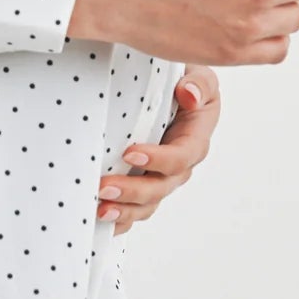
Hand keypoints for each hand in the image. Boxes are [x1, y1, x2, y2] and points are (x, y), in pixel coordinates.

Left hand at [96, 64, 220, 232]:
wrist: (167, 90)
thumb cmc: (182, 81)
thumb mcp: (197, 75)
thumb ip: (198, 83)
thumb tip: (189, 94)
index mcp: (194, 138)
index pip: (181, 156)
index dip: (158, 159)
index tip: (130, 153)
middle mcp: (179, 164)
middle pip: (160, 186)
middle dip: (133, 190)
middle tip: (104, 188)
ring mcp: (160, 177)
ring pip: (147, 203)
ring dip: (124, 210)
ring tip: (100, 210)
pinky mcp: (143, 183)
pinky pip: (135, 209)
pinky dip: (120, 219)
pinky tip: (100, 224)